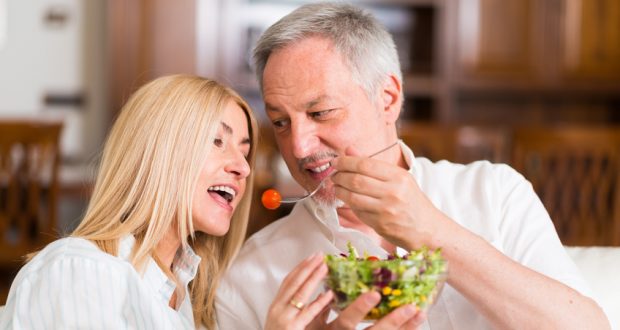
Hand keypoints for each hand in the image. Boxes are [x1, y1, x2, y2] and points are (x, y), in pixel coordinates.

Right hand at [265, 253, 333, 329]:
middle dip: (308, 267)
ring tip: (326, 267)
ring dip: (314, 278)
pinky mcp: (291, 328)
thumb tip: (324, 298)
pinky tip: (329, 294)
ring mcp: (283, 318)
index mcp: (275, 306)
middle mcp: (277, 309)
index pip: (287, 282)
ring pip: (300, 294)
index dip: (300, 268)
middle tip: (320, 255)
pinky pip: (308, 313)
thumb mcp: (287, 323)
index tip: (311, 257)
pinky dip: (319, 303)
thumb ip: (302, 311)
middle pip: (294, 283)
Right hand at [314, 291, 424, 329]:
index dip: (360, 309)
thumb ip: (318, 311)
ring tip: (419, 314)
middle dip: (393, 321)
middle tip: (410, 307)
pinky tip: (415, 324)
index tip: (374, 294)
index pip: (347, 321)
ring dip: (405, 328)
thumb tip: (327, 287)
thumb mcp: (310, 326)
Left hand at [331, 146, 450, 249]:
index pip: (365, 164)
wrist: (426, 228)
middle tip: (334, 175)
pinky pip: (357, 211)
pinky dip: (348, 204)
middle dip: (339, 176)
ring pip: (353, 197)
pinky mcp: (380, 224)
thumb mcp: (398, 178)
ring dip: (339, 191)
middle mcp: (393, 192)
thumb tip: (349, 150)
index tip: (336, 161)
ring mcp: (386, 209)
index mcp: (398, 176)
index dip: (345, 162)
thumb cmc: (411, 200)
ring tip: (336, 187)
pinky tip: (346, 199)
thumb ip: (373, 163)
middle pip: (356, 180)